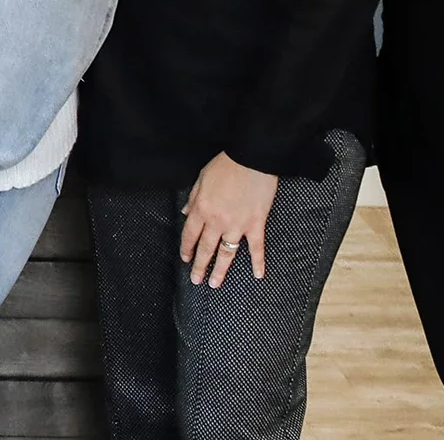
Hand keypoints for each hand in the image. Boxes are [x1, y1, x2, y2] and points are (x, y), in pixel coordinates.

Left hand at [181, 152, 276, 287]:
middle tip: (196, 280)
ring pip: (226, 253)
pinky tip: (257, 275)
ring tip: (215, 284)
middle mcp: (217, 221)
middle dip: (199, 266)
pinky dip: (258, 262)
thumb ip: (193, 198)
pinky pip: (256, 248)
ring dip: (220, 270)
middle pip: (206, 248)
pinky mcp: (256, 224)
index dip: (187, 248)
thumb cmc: (226, 165)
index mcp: (202, 208)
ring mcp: (237, 225)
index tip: (185, 259)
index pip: (190, 234)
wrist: (251, 159)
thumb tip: (185, 213)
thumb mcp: (202, 178)